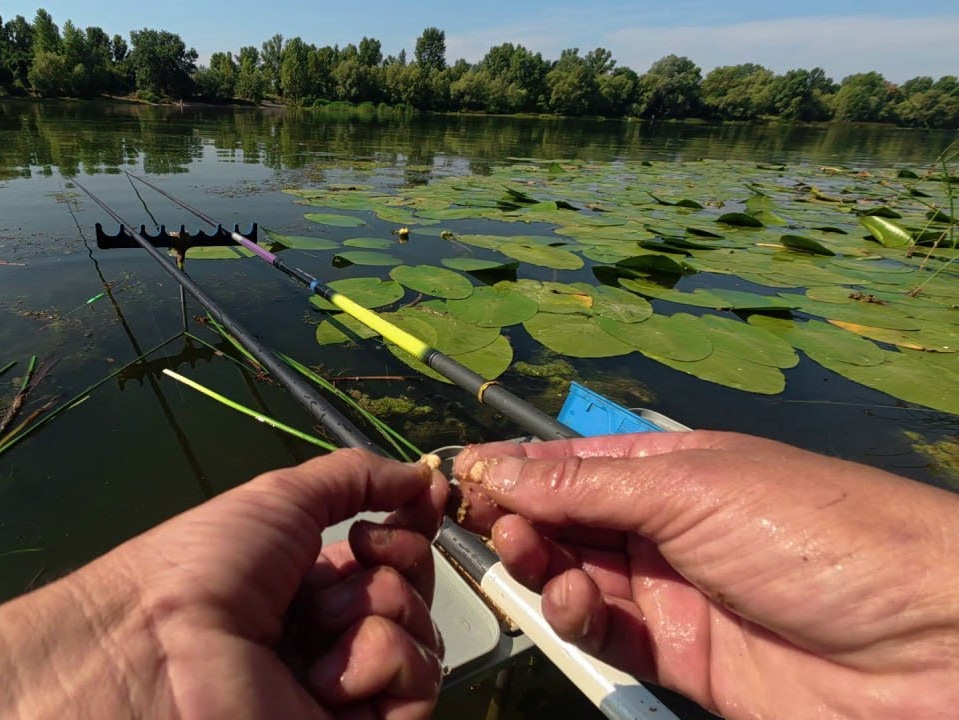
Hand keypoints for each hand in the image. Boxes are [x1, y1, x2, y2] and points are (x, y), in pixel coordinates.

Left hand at [0, 450, 447, 719]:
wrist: (134, 662)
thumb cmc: (185, 575)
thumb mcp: (276, 503)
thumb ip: (349, 481)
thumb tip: (422, 474)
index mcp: (299, 589)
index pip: (393, 567)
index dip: (404, 549)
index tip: (394, 532)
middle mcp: (317, 646)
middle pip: (414, 615)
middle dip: (395, 593)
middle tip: (339, 594)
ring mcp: (326, 705)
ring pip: (418, 668)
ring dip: (387, 638)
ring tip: (321, 644)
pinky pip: (404, 713)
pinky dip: (384, 684)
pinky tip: (328, 681)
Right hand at [453, 430, 958, 719]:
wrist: (928, 645)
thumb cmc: (814, 532)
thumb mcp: (691, 487)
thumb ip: (583, 486)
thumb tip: (491, 466)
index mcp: (673, 467)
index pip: (572, 464)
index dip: (513, 469)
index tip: (455, 476)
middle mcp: (667, 526)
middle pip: (566, 523)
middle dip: (521, 520)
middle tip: (494, 524)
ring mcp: (673, 595)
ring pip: (577, 580)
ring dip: (545, 569)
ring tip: (539, 563)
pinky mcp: (682, 662)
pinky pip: (607, 638)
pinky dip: (580, 621)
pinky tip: (579, 605)